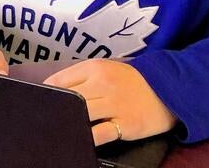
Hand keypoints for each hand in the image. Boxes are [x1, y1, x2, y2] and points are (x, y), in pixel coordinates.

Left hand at [44, 59, 175, 144]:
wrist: (167, 90)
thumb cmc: (130, 82)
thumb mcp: (105, 70)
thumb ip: (80, 77)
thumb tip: (51, 89)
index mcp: (94, 68)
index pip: (59, 81)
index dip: (47, 94)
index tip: (41, 103)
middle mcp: (103, 84)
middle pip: (68, 99)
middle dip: (55, 110)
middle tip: (46, 120)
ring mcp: (115, 104)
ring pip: (80, 114)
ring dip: (69, 123)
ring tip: (59, 130)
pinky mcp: (126, 124)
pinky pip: (99, 134)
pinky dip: (86, 138)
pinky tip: (79, 140)